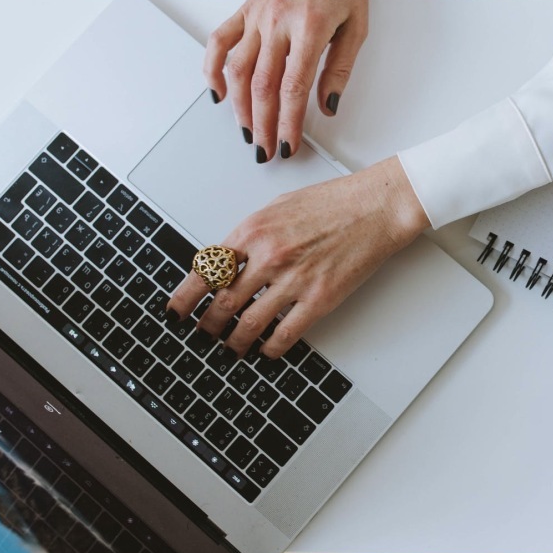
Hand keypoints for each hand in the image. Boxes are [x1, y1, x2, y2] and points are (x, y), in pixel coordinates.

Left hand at [167, 157, 429, 357]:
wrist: (376, 206)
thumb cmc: (334, 202)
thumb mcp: (279, 207)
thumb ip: (252, 235)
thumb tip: (229, 260)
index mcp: (253, 230)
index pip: (205, 271)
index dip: (185, 297)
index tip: (175, 311)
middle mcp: (268, 256)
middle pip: (222, 302)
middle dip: (207, 325)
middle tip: (202, 334)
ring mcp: (294, 279)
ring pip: (249, 323)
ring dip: (235, 342)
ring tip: (231, 348)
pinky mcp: (319, 298)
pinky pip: (285, 333)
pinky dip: (270, 347)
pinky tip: (267, 349)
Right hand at [205, 0, 368, 161]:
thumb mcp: (357, 25)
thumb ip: (341, 68)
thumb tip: (328, 106)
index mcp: (310, 27)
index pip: (293, 88)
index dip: (289, 123)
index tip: (289, 145)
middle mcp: (277, 20)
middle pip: (261, 85)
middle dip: (262, 125)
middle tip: (265, 150)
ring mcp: (256, 14)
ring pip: (236, 69)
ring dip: (238, 107)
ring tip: (247, 132)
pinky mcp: (244, 8)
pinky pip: (219, 41)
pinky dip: (212, 69)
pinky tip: (217, 93)